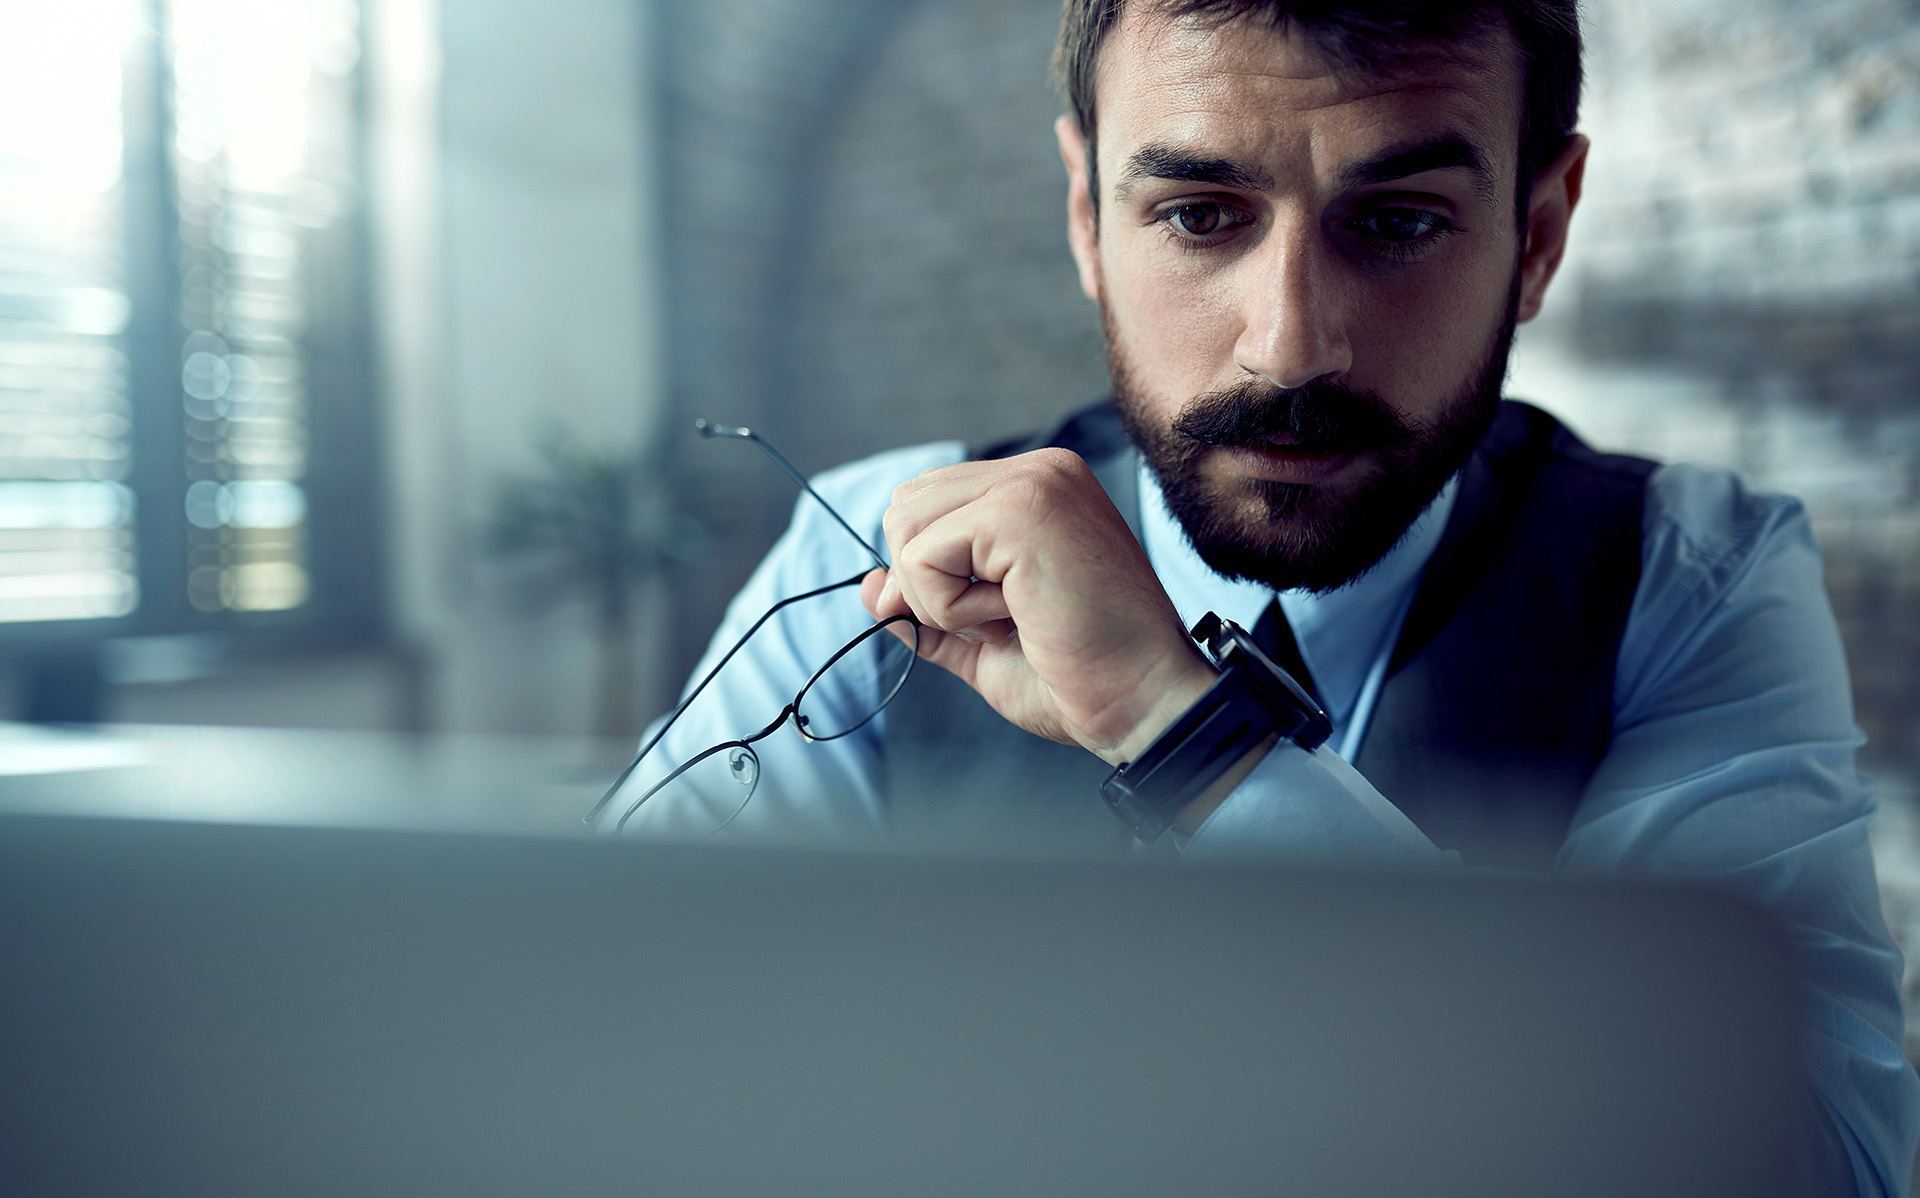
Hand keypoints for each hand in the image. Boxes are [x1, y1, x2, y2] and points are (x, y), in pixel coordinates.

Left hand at [860, 447, 1217, 766]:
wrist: (1145, 705)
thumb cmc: (1084, 678)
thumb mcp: (985, 640)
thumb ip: (927, 608)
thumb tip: (869, 586)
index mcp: (1041, 488)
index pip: (930, 502)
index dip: (923, 569)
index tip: (977, 617)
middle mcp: (1041, 470)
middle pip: (905, 505)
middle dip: (924, 580)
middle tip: (1000, 620)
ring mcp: (1034, 482)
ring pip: (906, 526)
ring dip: (938, 595)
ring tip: (1012, 617)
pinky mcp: (1021, 509)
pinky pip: (922, 559)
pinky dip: (950, 608)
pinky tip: (1017, 617)